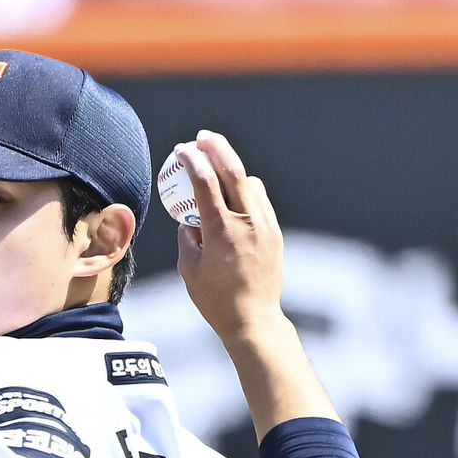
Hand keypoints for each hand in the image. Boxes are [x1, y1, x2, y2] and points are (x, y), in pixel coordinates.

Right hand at [174, 130, 284, 345]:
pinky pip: (260, 201)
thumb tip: (188, 221)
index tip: (182, 150)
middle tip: (202, 137)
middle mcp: (247, 222)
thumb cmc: (216, 300)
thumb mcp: (190, 270)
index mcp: (221, 230)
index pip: (205, 182)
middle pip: (233, 170)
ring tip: (218, 168)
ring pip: (250, 183)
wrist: (253, 320)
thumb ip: (186, 238)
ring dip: (233, 169)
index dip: (192, 160)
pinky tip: (235, 195)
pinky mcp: (275, 233)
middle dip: (216, 148)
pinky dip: (246, 190)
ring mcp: (265, 226)